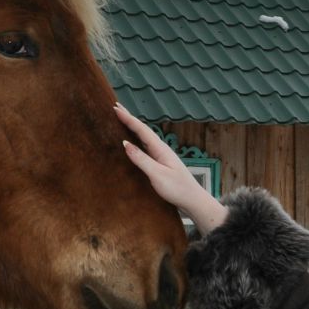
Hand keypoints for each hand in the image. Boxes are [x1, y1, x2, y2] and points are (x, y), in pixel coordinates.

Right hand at [115, 103, 227, 234]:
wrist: (193, 200)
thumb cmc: (177, 189)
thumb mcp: (157, 175)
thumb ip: (141, 159)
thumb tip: (125, 143)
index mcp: (160, 149)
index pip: (141, 130)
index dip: (128, 118)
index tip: (115, 108)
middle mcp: (161, 149)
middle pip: (142, 130)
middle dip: (129, 118)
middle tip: (116, 108)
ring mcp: (161, 156)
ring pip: (144, 137)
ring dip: (132, 128)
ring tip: (122, 120)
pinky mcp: (160, 164)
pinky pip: (145, 147)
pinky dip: (136, 140)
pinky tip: (133, 142)